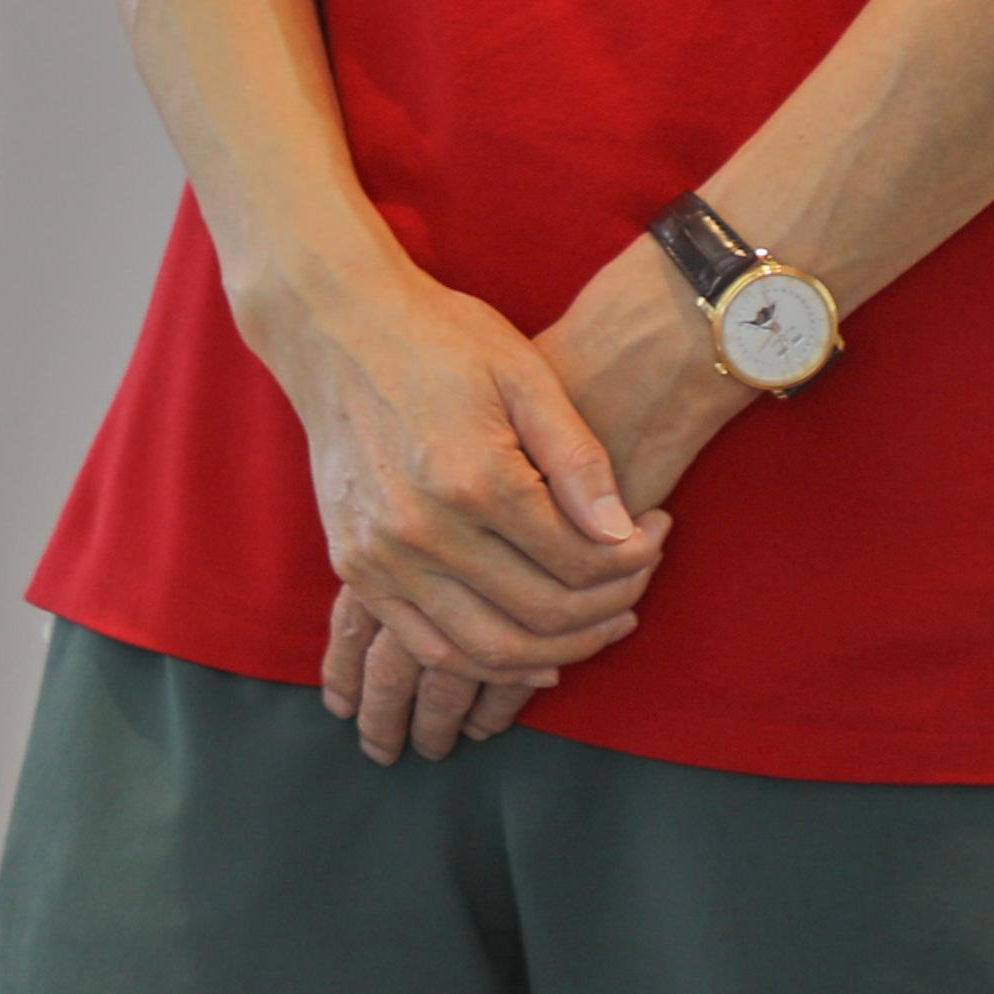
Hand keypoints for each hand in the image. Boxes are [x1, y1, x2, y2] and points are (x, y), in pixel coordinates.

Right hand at [324, 239, 767, 763]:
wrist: (336, 327)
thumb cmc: (440, 339)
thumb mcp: (524, 374)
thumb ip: (576, 458)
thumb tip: (623, 533)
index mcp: (474, 477)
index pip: (577, 560)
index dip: (632, 560)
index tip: (657, 535)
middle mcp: (423, 530)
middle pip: (539, 614)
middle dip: (606, 610)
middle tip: (639, 586)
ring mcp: (381, 557)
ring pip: (487, 650)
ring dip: (556, 654)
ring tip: (599, 627)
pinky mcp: (354, 567)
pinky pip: (429, 648)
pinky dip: (487, 665)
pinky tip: (531, 654)